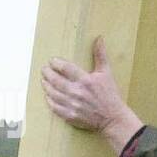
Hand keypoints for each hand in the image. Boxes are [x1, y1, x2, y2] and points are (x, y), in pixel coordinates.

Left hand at [40, 35, 143, 153]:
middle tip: (44, 69)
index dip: (56, 63)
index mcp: (85, 80)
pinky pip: (54, 107)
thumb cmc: (110, 94)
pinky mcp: (70, 116)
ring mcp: (72, 105)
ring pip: (53, 93)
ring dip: (46, 86)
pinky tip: (48, 96)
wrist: (113, 118)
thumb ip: (100, 55)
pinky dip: (49, 100)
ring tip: (44, 80)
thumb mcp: (106, 73)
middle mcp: (77, 92)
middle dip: (47, 73)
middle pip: (55, 80)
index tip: (52, 61)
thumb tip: (99, 38)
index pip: (65, 68)